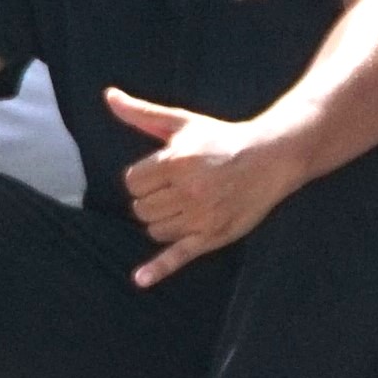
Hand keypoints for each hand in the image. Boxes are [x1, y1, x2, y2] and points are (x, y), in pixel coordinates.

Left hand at [102, 87, 291, 276]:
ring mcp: (200, 216)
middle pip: (140, 208)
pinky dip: (158, 270)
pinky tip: (140, 280)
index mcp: (176, 162)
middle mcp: (187, 191)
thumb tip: (108, 96)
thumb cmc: (221, 139)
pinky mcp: (213, 236)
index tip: (160, 172)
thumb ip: (142, 113)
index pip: (132, 182)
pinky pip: (179, 256)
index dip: (142, 177)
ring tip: (184, 203)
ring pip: (155, 229)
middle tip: (175, 187)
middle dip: (151, 198)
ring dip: (161, 219)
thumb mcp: (181, 123)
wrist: (269, 158)